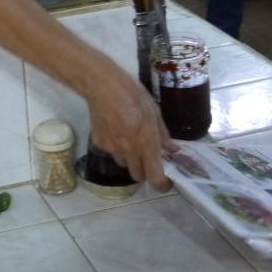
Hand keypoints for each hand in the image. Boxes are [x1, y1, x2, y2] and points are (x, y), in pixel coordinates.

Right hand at [86, 72, 174, 189]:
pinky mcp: (99, 143)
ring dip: (130, 158)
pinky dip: (115, 146)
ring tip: (129, 139)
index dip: (162, 185)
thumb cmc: (133, 94)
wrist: (102, 86)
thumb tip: (172, 149)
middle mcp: (129, 151)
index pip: (155, 177)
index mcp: (146, 144)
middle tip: (148, 156)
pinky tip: (114, 129)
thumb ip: (163, 134)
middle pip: (138, 175)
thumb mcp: (154, 111)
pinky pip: (111, 151)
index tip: (166, 182)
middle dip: (145, 170)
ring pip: (124, 163)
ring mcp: (112, 149)